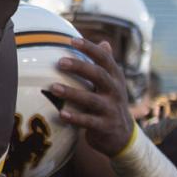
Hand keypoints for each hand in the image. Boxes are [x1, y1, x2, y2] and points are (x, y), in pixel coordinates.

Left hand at [51, 38, 133, 155]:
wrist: (123, 136)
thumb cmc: (110, 103)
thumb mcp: (112, 84)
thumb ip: (106, 65)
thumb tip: (104, 42)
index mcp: (115, 78)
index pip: (105, 59)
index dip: (90, 49)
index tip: (72, 40)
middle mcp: (115, 91)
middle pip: (99, 76)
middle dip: (80, 67)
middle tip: (60, 62)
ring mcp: (111, 109)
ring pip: (92, 99)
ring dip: (72, 93)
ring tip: (53, 87)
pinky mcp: (106, 127)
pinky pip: (89, 122)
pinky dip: (75, 118)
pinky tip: (61, 114)